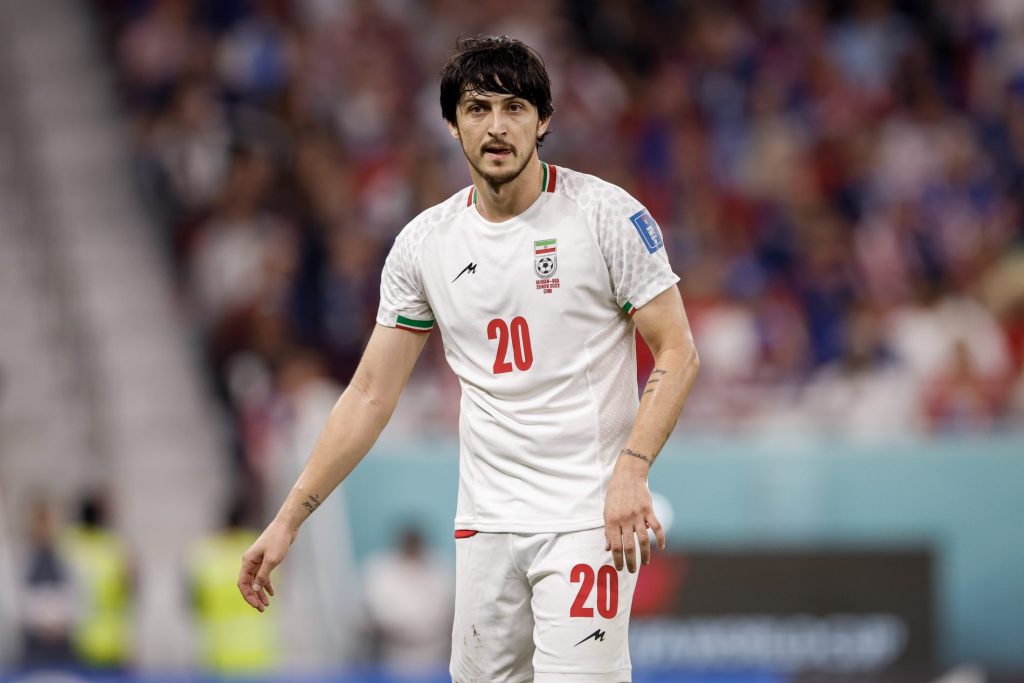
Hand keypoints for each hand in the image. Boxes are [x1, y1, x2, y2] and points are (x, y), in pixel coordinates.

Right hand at [237, 520, 296, 611]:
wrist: (287, 526)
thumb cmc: (278, 540)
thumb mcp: (272, 560)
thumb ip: (262, 576)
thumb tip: (255, 589)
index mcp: (248, 561)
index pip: (242, 583)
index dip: (247, 596)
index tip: (256, 605)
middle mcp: (251, 562)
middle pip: (249, 584)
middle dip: (254, 597)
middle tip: (262, 609)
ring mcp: (258, 560)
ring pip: (256, 581)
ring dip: (260, 592)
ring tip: (267, 604)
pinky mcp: (267, 559)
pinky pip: (264, 575)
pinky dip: (267, 584)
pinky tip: (272, 593)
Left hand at [603, 454, 664, 572]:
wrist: (628, 475)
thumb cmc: (615, 494)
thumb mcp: (607, 511)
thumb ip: (608, 530)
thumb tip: (608, 548)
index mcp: (612, 520)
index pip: (615, 545)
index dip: (617, 559)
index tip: (619, 568)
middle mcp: (625, 519)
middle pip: (629, 546)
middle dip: (630, 561)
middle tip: (631, 570)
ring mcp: (638, 515)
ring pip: (644, 540)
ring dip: (645, 554)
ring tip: (645, 563)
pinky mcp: (649, 510)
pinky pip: (657, 527)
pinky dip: (661, 538)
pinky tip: (661, 547)